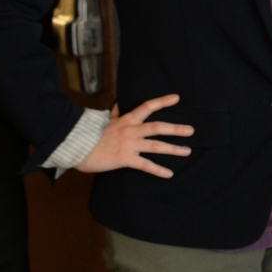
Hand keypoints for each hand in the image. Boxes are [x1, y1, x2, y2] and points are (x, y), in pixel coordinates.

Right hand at [75, 94, 193, 178]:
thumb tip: (119, 103)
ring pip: (155, 146)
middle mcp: (131, 130)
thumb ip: (116, 113)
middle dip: (176, 128)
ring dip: (173, 149)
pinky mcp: (125, 158)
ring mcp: (129, 144)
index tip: (177, 97)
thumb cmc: (93, 135)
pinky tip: (169, 174)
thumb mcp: (106, 121)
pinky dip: (158, 170)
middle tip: (191, 130)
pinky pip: (145, 165)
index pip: (147, 107)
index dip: (162, 101)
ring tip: (187, 151)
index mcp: (127, 120)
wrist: (80, 148)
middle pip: (157, 127)